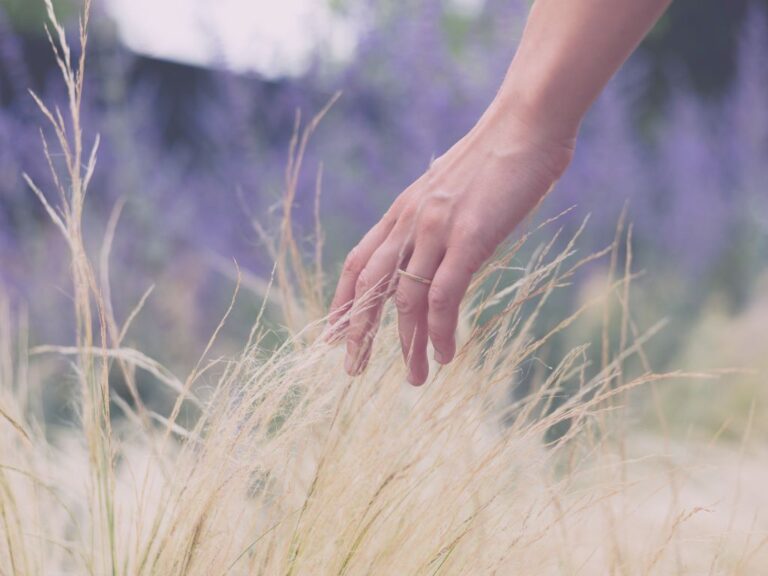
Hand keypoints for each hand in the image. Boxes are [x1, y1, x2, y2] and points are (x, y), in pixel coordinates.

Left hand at [327, 101, 574, 384]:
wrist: (527, 121)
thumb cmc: (498, 155)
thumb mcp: (453, 188)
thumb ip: (437, 218)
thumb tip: (440, 246)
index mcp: (402, 210)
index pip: (358, 261)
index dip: (342, 300)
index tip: (332, 333)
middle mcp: (409, 221)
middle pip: (368, 285)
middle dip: (358, 331)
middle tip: (352, 369)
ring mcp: (435, 229)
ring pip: (406, 300)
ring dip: (408, 345)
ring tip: (414, 379)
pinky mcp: (468, 237)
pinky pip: (445, 297)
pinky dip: (441, 332)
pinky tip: (446, 356)